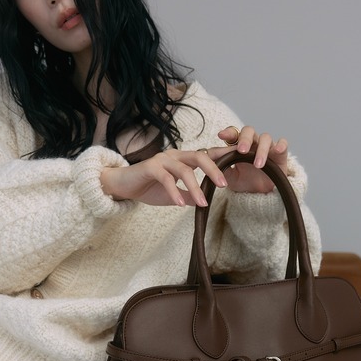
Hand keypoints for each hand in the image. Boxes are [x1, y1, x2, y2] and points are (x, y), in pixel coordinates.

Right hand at [100, 149, 228, 206]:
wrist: (122, 185)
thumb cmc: (149, 187)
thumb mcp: (175, 195)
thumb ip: (189, 195)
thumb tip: (204, 201)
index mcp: (183, 159)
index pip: (206, 156)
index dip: (222, 160)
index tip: (238, 168)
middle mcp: (175, 155)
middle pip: (200, 156)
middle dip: (214, 170)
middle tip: (224, 185)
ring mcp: (162, 160)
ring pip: (184, 169)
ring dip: (196, 187)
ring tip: (203, 203)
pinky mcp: (150, 167)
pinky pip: (166, 179)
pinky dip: (175, 192)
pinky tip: (180, 204)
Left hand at [216, 125, 287, 192]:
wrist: (260, 196)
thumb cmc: (244, 183)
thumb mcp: (230, 177)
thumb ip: (220, 167)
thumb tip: (208, 158)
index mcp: (239, 146)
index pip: (234, 134)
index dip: (228, 132)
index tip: (221, 136)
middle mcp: (253, 143)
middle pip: (249, 131)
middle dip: (245, 139)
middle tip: (241, 150)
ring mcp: (267, 148)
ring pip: (265, 138)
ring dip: (261, 150)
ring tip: (257, 165)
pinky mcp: (280, 155)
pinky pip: (283, 145)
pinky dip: (281, 145)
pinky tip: (277, 150)